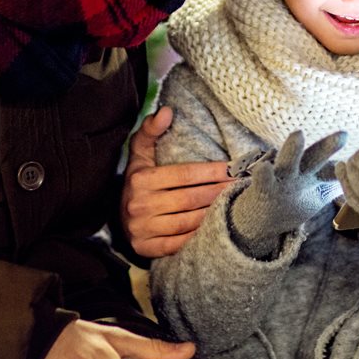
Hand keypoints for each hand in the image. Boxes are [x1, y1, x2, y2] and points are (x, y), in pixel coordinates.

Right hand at [121, 107, 233, 257]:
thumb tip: (167, 110)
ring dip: (214, 214)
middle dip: (218, 192)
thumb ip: (151, 130)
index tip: (234, 169)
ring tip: (235, 205)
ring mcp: (142, 229)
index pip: (184, 175)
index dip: (212, 172)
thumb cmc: (137, 180)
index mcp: (140, 179)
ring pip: (187, 222)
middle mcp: (139, 205)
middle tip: (242, 187)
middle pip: (190, 199)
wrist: (117, 218)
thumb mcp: (139, 154)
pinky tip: (217, 228)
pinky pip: (179, 243)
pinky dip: (199, 236)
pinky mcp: (146, 248)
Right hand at [229, 130, 345, 255]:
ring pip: (287, 163)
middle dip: (328, 147)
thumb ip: (333, 184)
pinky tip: (264, 168)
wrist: (259, 220)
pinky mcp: (262, 189)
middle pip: (314, 158)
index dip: (346, 164)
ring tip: (298, 135)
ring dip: (293, 150)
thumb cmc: (291, 202)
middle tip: (344, 136)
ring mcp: (279, 180)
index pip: (331, 169)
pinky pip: (262, 182)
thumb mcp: (314, 194)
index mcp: (312, 176)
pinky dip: (263, 175)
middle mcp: (298, 173)